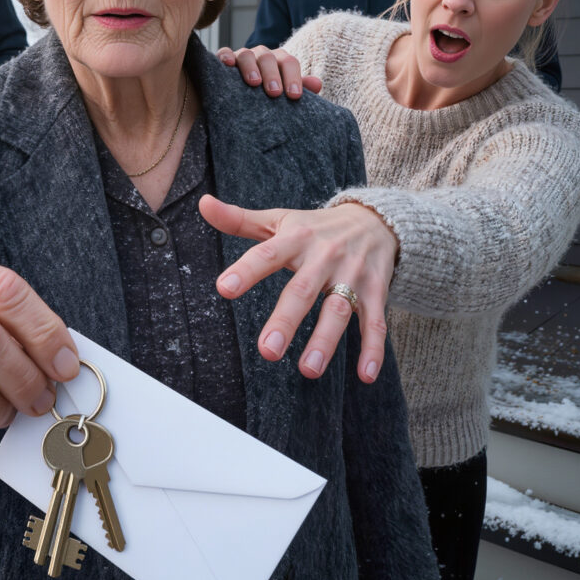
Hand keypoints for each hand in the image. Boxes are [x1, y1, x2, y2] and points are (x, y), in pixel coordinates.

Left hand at [200, 195, 397, 382]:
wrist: (374, 219)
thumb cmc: (315, 226)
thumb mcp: (279, 219)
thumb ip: (239, 219)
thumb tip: (203, 204)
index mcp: (296, 238)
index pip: (267, 254)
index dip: (247, 270)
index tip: (224, 289)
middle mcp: (324, 257)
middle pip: (303, 290)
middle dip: (285, 321)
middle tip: (267, 351)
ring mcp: (351, 275)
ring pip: (338, 310)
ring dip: (325, 341)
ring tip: (307, 370)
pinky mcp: (375, 292)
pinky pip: (375, 322)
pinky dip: (373, 349)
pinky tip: (366, 375)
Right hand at [216, 45, 321, 97]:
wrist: (244, 98)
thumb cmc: (269, 96)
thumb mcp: (285, 92)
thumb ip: (300, 88)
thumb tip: (317, 84)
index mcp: (280, 61)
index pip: (289, 63)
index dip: (293, 78)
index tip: (294, 96)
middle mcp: (262, 56)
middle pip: (269, 58)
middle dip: (273, 75)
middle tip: (275, 93)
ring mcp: (242, 56)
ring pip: (247, 55)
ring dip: (251, 67)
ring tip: (254, 83)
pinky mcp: (225, 59)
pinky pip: (224, 53)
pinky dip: (225, 56)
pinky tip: (227, 64)